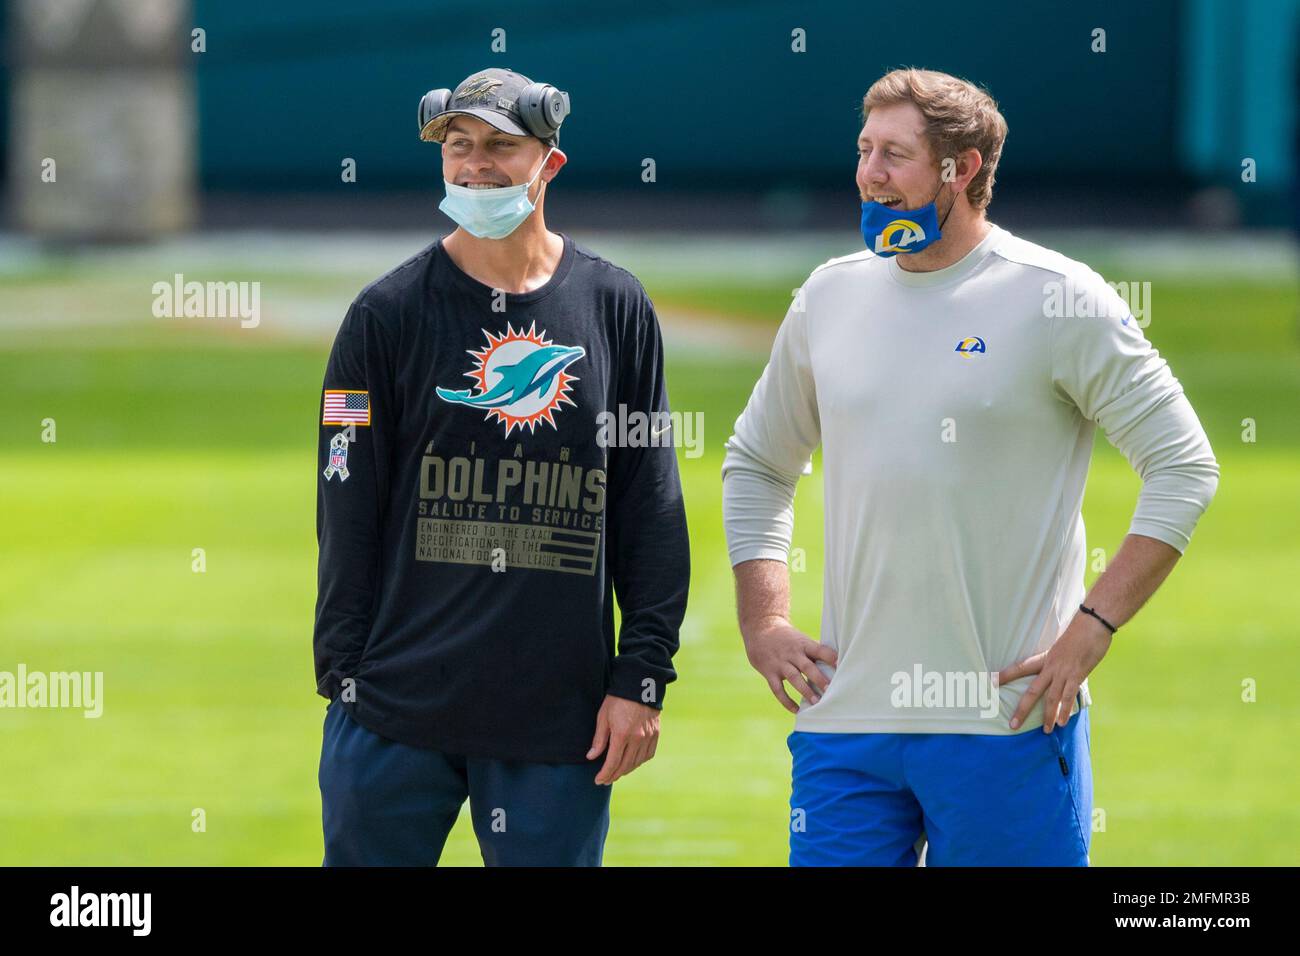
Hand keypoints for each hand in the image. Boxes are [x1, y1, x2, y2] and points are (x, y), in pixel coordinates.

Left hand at [587, 694, 659, 785]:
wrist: (639, 685)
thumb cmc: (617, 699)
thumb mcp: (603, 717)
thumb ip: (599, 739)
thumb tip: (591, 757)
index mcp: (622, 734)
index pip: (612, 763)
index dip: (605, 774)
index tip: (598, 780)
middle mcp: (637, 739)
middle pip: (625, 766)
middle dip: (614, 775)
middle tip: (605, 780)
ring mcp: (648, 737)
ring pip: (637, 763)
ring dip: (626, 770)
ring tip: (617, 773)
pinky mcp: (656, 734)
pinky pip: (648, 755)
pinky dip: (639, 762)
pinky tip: (632, 763)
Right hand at [742, 616, 837, 714]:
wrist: (760, 630)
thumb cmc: (788, 638)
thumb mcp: (801, 640)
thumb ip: (815, 653)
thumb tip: (837, 666)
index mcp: (803, 644)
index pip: (819, 650)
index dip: (830, 657)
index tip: (841, 666)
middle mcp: (792, 653)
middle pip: (807, 666)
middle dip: (819, 678)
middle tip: (830, 690)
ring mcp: (780, 663)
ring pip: (793, 678)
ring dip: (805, 691)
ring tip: (816, 702)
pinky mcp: (769, 672)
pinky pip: (778, 689)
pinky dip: (786, 700)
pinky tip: (796, 710)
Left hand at [1000, 614, 1112, 731]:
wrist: (1092, 624)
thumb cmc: (1079, 633)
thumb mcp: (1061, 646)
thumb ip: (1057, 660)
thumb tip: (1057, 670)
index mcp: (1044, 658)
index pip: (1020, 667)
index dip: (1005, 675)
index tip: (990, 682)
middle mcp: (1050, 667)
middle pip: (1032, 691)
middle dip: (1021, 709)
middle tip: (1012, 725)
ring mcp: (1063, 672)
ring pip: (1051, 698)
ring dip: (1047, 716)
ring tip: (1045, 731)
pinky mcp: (1077, 675)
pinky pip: (1069, 696)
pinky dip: (1065, 711)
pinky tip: (1061, 723)